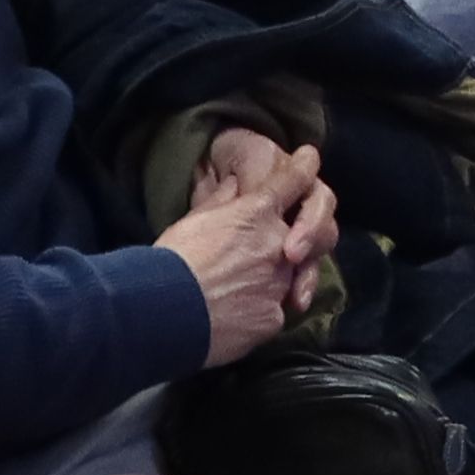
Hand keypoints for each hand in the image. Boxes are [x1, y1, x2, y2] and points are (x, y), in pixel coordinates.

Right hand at [162, 133, 331, 362]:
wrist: (164, 312)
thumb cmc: (172, 260)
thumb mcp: (194, 219)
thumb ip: (222, 201)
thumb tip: (235, 185)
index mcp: (257, 212)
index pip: (292, 180)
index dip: (304, 167)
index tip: (310, 158)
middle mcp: (277, 243)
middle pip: (297, 235)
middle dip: (286, 241)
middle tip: (249, 256)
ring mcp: (279, 282)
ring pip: (287, 275)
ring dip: (269, 278)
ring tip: (231, 289)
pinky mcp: (273, 317)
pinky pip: (274, 309)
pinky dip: (258, 309)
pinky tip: (232, 315)